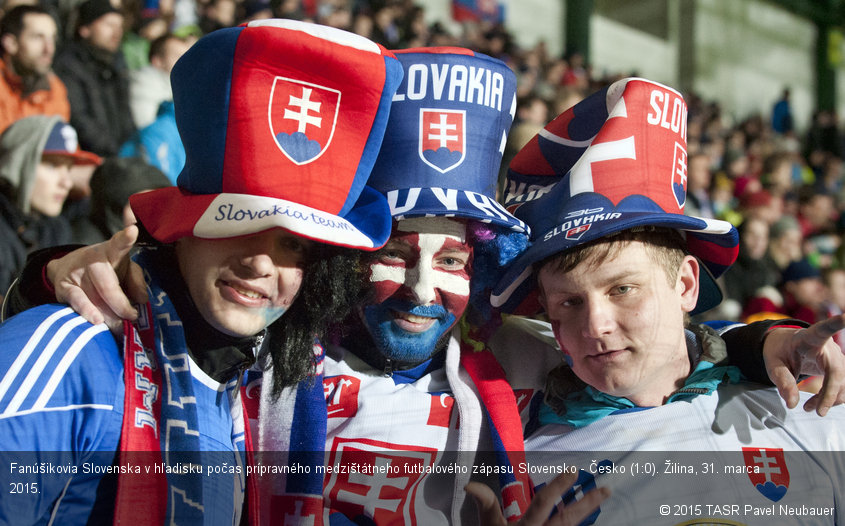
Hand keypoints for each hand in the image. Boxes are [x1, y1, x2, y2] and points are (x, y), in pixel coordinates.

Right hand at [46, 225, 146, 330]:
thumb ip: (136, 281)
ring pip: (95, 297)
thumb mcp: (125, 269)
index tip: (133, 230)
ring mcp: (76, 272)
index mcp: (112, 251)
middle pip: (108, 284)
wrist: (68, 267)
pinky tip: (97, 320)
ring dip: (109, 315)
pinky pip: (77, 300)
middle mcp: (92, 259)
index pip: (119, 244)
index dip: (126, 237)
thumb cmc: (107, 270)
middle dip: (121, 304)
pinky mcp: (64, 286)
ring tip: (120, 327)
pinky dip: (88, 311)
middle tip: (132, 317)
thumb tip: (142, 299)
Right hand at [466, 472, 609, 525]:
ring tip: (602, 499)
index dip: (558, 486)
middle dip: (587, 503)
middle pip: (568, 518)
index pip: (544, 502)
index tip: (572, 471)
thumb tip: (469, 485)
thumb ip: (485, 504)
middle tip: (607, 489)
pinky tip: (586, 519)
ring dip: (587, 513)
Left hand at [762, 315, 844, 415]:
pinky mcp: (839, 368)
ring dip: (829, 398)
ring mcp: (837, 357)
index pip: (824, 330)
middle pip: (837, 371)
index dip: (836, 323)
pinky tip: (817, 404)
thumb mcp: (773, 364)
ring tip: (808, 407)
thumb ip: (782, 381)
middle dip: (830, 393)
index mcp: (809, 337)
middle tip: (817, 412)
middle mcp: (828, 346)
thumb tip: (792, 403)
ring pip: (843, 382)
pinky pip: (842, 386)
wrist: (784, 347)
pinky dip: (832, 398)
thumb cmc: (779, 351)